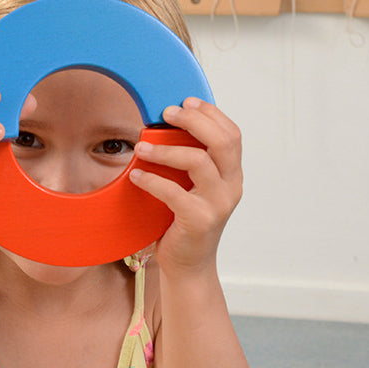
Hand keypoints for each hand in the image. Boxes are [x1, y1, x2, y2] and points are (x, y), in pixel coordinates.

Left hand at [129, 98, 242, 275]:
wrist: (189, 266)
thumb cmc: (184, 222)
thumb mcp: (193, 188)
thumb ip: (190, 162)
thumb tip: (166, 128)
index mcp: (232, 175)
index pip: (232, 134)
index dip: (210, 113)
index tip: (186, 101)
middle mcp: (231, 187)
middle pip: (222, 141)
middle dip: (193, 120)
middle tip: (166, 113)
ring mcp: (218, 205)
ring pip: (198, 162)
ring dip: (166, 150)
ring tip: (141, 146)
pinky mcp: (199, 221)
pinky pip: (174, 193)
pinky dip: (152, 180)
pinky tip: (136, 176)